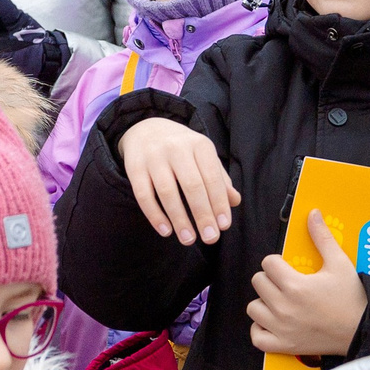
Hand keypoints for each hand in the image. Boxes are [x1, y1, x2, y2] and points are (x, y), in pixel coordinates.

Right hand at [118, 117, 239, 244]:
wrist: (146, 130)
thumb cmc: (183, 150)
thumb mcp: (204, 157)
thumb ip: (219, 179)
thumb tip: (235, 201)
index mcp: (199, 145)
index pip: (211, 177)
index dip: (219, 202)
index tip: (224, 226)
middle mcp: (176, 148)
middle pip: (191, 185)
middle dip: (202, 214)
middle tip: (210, 238)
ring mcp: (153, 157)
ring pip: (167, 192)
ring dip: (179, 219)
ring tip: (189, 239)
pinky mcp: (134, 167)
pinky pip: (144, 195)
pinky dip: (155, 215)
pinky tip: (166, 231)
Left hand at [248, 211, 365, 356]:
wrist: (363, 328)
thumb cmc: (352, 297)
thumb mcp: (339, 263)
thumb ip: (322, 237)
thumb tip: (312, 214)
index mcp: (296, 286)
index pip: (268, 263)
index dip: (278, 262)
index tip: (288, 267)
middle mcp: (284, 308)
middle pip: (258, 282)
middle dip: (270, 279)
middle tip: (286, 282)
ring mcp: (282, 329)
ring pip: (253, 308)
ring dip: (264, 302)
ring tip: (280, 300)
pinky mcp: (284, 346)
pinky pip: (257, 336)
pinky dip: (261, 329)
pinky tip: (273, 321)